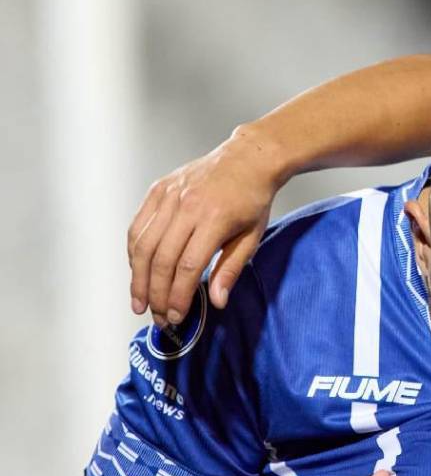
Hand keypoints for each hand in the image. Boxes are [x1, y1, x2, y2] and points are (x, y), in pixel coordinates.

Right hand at [128, 125, 279, 325]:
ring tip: (139, 301)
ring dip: (137, 278)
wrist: (247, 159)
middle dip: (156, 293)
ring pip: (143, 244)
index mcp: (214, 218)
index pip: (187, 266)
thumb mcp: (252, 237)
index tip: (175, 316)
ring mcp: (169, 196)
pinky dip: (133, 251)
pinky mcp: (158, 190)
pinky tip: (136, 271)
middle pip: (161, 259)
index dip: (178, 295)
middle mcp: (187, 206)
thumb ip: (231, 270)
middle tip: (157, 317)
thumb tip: (216, 302)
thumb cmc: (252, 199)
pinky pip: (138, 226)